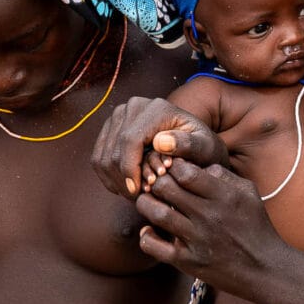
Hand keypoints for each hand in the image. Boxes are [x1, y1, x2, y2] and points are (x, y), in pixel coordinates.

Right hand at [92, 96, 227, 198]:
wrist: (194, 141)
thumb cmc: (203, 147)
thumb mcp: (205, 147)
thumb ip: (188, 144)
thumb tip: (160, 142)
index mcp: (157, 108)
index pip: (130, 140)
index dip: (130, 169)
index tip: (137, 192)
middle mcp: (134, 106)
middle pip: (114, 149)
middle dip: (123, 179)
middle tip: (137, 198)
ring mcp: (120, 115)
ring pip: (103, 155)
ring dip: (115, 180)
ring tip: (133, 194)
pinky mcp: (110, 127)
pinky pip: (98, 157)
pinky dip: (108, 176)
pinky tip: (125, 188)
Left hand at [137, 158, 286, 295]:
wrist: (263, 267)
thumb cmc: (255, 225)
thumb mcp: (248, 192)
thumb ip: (223, 175)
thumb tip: (198, 165)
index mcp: (224, 195)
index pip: (185, 171)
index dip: (172, 166)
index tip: (172, 169)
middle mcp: (209, 215)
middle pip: (166, 188)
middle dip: (156, 181)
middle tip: (156, 183)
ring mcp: (196, 239)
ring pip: (156, 214)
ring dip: (146, 204)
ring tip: (148, 201)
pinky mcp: (188, 261)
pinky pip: (154, 246)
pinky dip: (146, 236)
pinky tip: (150, 230)